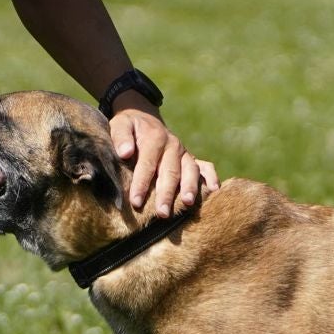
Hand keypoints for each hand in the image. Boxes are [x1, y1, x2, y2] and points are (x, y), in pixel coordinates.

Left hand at [109, 94, 219, 218]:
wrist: (144, 119)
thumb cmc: (129, 128)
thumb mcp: (120, 124)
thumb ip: (121, 137)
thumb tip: (125, 153)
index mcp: (155, 137)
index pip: (148, 163)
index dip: (142, 183)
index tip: (136, 201)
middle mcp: (173, 145)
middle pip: (170, 171)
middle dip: (166, 193)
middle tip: (162, 213)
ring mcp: (184, 152)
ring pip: (190, 170)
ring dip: (190, 188)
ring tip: (187, 204)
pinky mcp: (190, 158)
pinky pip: (205, 166)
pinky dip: (212, 177)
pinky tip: (213, 190)